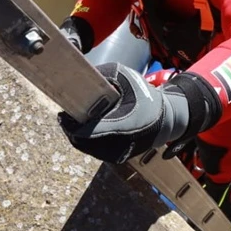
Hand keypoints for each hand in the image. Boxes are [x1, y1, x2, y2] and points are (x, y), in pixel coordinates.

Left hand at [58, 63, 190, 163]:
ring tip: (70, 122)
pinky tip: (82, 129)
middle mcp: (122, 143)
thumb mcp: (127, 77)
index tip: (63, 115)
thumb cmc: (146, 96)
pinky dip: (86, 141)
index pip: (92, 131)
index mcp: (126, 124)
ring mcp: (120, 152)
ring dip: (77, 136)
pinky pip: (96, 150)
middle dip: (72, 130)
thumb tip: (81, 74)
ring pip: (89, 149)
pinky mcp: (119, 156)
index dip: (73, 126)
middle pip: (85, 143)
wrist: (167, 119)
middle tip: (64, 117)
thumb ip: (106, 74)